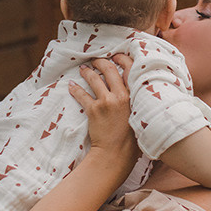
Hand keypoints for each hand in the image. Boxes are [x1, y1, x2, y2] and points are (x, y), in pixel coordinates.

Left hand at [69, 57, 139, 177]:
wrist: (117, 153)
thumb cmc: (131, 138)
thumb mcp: (140, 114)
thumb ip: (136, 100)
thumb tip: (132, 90)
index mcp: (135, 95)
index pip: (130, 68)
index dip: (121, 58)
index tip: (116, 56)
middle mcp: (122, 95)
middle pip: (109, 69)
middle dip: (100, 61)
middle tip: (95, 60)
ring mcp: (107, 101)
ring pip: (94, 78)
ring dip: (87, 72)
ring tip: (83, 69)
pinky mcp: (94, 109)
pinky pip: (82, 94)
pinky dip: (75, 89)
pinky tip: (71, 86)